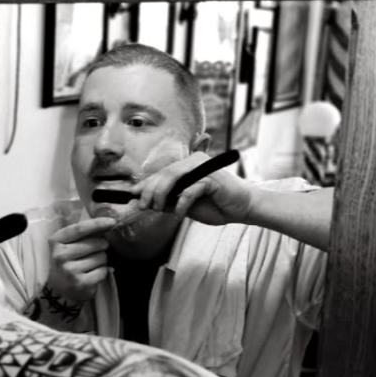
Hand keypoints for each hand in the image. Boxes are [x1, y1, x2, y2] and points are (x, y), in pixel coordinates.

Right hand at [47, 216, 116, 302]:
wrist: (61, 289)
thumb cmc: (68, 261)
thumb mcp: (68, 244)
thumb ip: (83, 233)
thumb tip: (107, 222)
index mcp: (56, 241)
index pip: (79, 229)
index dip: (97, 224)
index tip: (112, 221)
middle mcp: (60, 255)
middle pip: (95, 243)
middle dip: (102, 245)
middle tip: (95, 251)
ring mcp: (70, 270)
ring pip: (101, 257)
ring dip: (101, 260)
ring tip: (91, 264)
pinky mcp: (80, 283)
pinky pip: (103, 271)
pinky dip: (102, 271)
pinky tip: (93, 274)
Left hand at [133, 151, 253, 225]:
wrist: (243, 209)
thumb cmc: (216, 206)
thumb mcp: (186, 205)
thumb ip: (168, 201)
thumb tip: (145, 202)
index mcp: (188, 165)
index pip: (162, 173)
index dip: (146, 183)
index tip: (132, 194)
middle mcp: (194, 161)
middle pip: (164, 174)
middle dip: (149, 191)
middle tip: (143, 206)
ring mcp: (203, 168)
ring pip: (173, 178)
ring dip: (160, 195)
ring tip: (156, 209)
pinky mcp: (211, 179)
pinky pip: (189, 190)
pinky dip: (181, 204)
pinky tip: (179, 214)